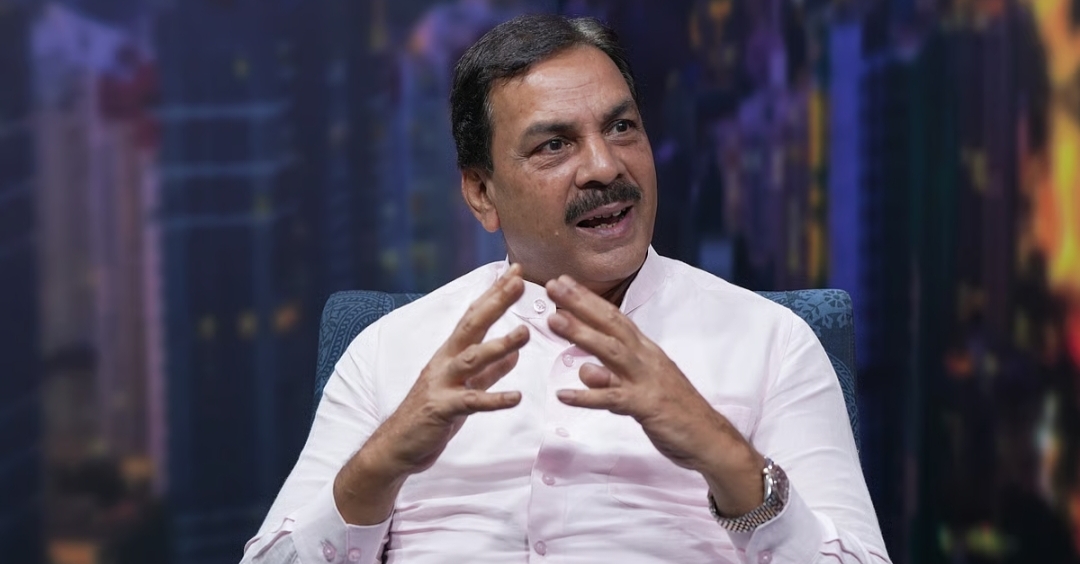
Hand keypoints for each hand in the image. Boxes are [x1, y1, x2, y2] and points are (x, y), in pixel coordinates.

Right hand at [335, 264, 528, 523]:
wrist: (397, 446)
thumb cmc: (431, 415)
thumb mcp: (465, 389)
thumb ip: (490, 372)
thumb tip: (514, 355)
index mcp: (451, 354)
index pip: (475, 316)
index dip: (494, 294)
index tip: (515, 272)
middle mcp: (445, 362)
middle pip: (472, 326)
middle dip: (495, 303)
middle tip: (518, 282)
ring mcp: (441, 384)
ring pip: (471, 358)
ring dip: (499, 345)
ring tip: (524, 333)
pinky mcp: (442, 409)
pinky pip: (471, 401)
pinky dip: (494, 399)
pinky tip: (516, 397)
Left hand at [545, 275, 765, 515]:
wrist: (709, 437)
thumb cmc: (675, 409)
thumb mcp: (643, 384)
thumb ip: (614, 375)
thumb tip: (586, 369)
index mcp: (646, 350)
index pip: (615, 318)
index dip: (589, 299)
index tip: (564, 282)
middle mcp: (646, 359)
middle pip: (611, 325)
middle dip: (581, 304)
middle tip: (553, 285)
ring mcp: (647, 380)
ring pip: (611, 352)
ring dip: (582, 334)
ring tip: (554, 321)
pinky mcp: (646, 406)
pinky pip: (613, 398)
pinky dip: (588, 396)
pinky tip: (564, 395)